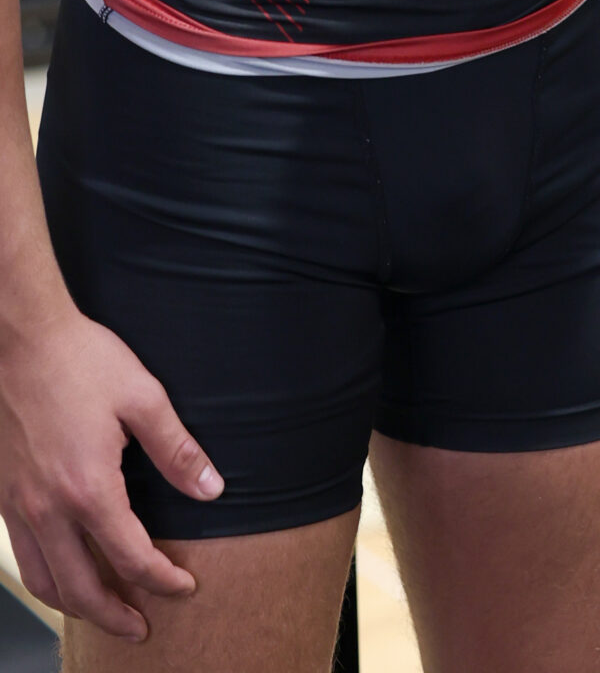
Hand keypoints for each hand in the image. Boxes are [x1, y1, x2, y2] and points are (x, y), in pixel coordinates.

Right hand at [0, 298, 220, 638]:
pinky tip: (65, 572)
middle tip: (142, 627)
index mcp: (88, 489)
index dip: (162, 579)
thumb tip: (211, 488)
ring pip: (45, 582)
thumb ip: (177, 450)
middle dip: (117, 614)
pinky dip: (47, 578)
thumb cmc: (80, 360)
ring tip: (104, 612)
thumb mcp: (143, 397)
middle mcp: (48, 509)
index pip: (131, 557)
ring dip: (77, 606)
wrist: (21, 339)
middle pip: (82, 588)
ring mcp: (19, 506)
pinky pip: (24, 556)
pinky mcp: (4, 496)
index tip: (183, 586)